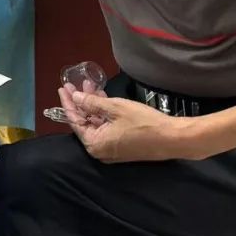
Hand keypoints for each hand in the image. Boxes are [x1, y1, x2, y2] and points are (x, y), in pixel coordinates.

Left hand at [58, 86, 192, 162]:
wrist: (172, 138)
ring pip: (96, 124)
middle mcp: (99, 150)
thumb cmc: (142, 122)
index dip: (68, 102)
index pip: (74, 120)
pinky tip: (103, 98)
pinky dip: (103, 113)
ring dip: (93, 105)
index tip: (63, 88)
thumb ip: (92, 103)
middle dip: (80, 102)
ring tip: (90, 86)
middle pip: (84, 122)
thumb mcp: (114, 108)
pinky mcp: (121, 147)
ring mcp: (111, 150)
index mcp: (94, 144)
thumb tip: (75, 98)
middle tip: (74, 84)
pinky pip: (106, 128)